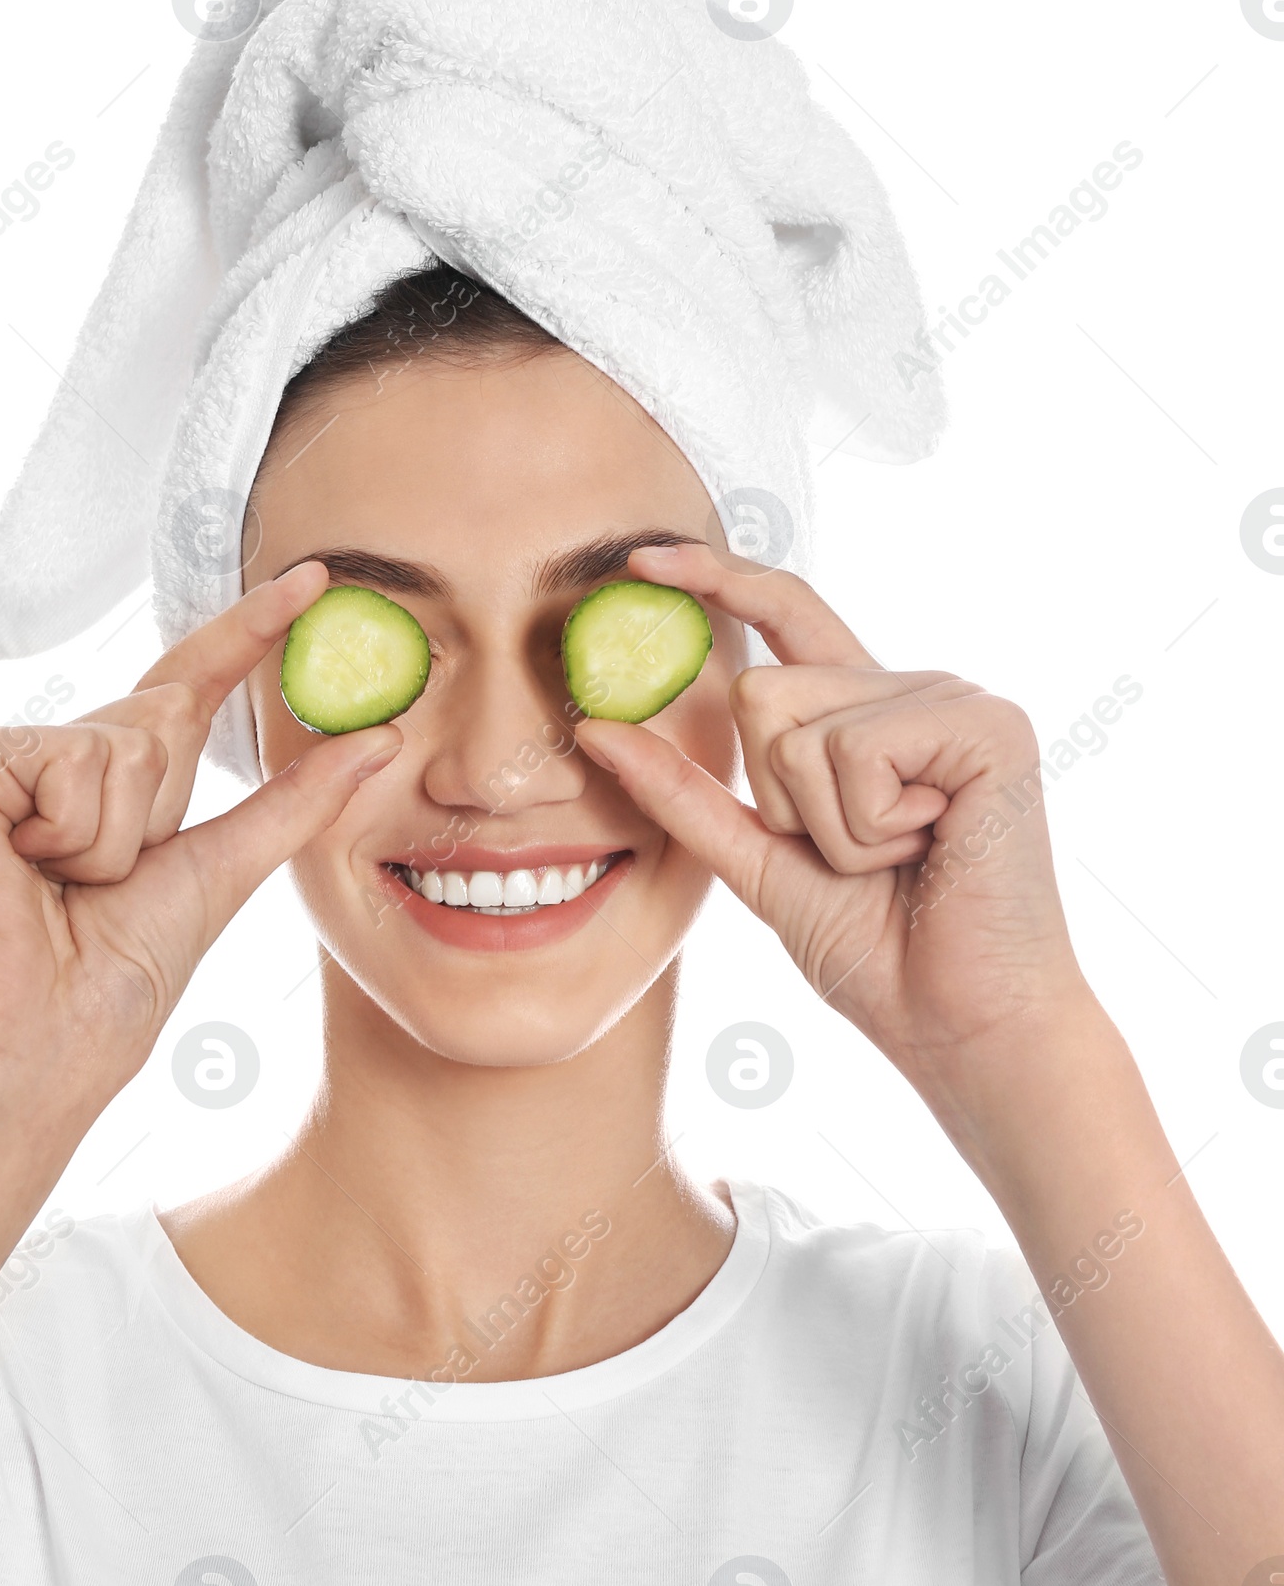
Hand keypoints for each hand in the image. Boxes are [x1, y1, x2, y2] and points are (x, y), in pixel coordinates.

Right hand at [0, 560, 400, 1154]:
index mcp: (111, 785)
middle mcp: (54, 758)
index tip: (315, 578)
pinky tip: (23, 873)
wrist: (24, 1051)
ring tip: (61, 890)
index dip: (249, 633)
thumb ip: (297, 802)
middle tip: (102, 887)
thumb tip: (382, 737)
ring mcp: (1, 756)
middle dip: (160, 806)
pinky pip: (75, 758)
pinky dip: (74, 832)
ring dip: (119, 837)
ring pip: (128, 738)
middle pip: (165, 713)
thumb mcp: (222, 876)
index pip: (191, 688)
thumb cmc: (107, 990)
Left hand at [573, 542, 1091, 1089]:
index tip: (643, 559)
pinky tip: (931, 849)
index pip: (784, 616)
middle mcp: (915, 690)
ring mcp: (957, 700)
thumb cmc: (879, 953)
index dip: (718, 578)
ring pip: (797, 723)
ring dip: (828, 826)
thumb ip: (686, 794)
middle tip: (862, 857)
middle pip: (763, 689)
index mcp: (870, 714)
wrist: (965, 1027)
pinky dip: (868, 826)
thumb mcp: (759, 862)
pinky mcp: (988, 725)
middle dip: (782, 800)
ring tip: (903, 860)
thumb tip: (598, 726)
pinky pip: (853, 750)